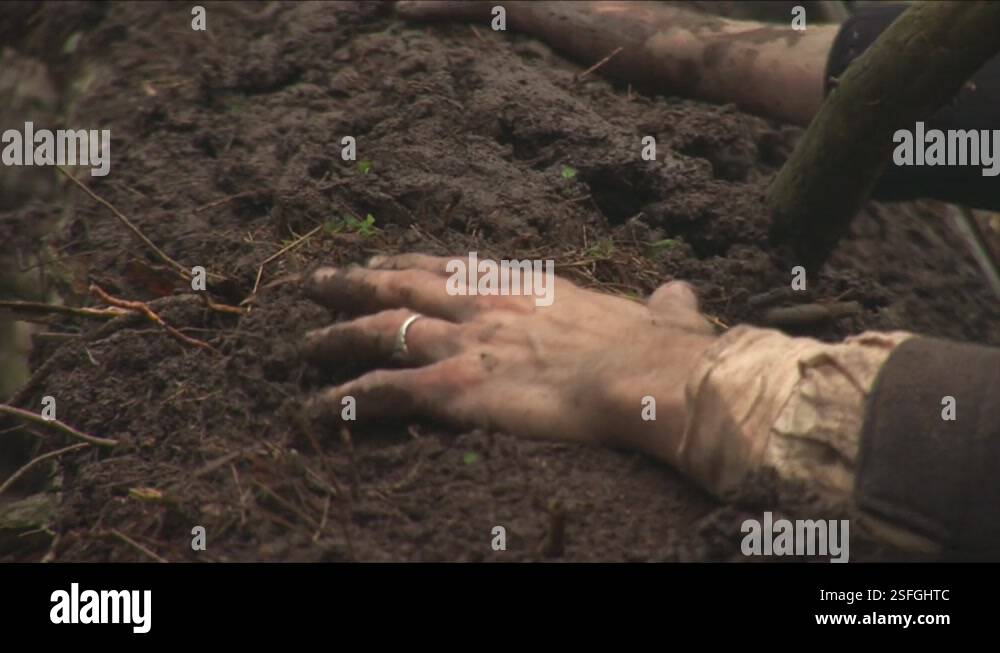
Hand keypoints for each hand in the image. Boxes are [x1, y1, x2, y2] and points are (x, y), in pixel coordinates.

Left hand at [300, 253, 715, 466]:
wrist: (646, 376)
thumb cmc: (657, 349)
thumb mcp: (661, 312)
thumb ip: (662, 303)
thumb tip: (682, 293)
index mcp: (526, 287)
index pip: (453, 266)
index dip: (411, 263)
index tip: (383, 261)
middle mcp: (484, 305)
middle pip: (400, 285)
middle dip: (353, 283)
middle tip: (317, 284)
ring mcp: (464, 343)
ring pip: (379, 331)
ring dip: (336, 337)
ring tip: (302, 346)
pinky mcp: (453, 388)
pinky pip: (383, 392)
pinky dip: (344, 400)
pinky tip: (316, 409)